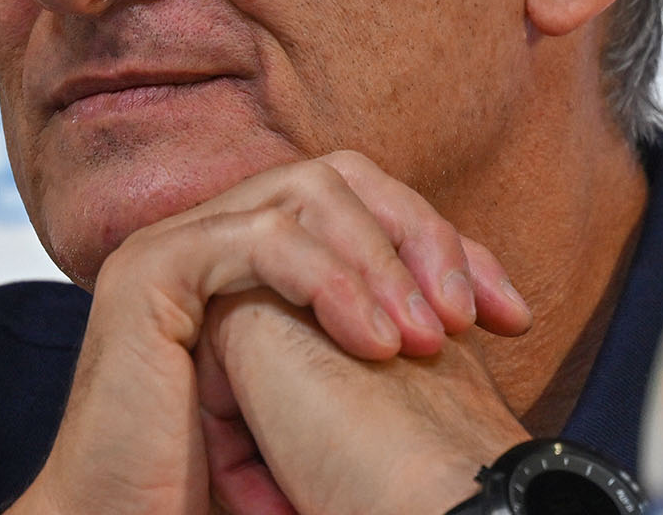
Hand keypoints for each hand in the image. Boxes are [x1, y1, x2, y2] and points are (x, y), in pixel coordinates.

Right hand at [5, 150, 532, 514]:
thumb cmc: (225, 485)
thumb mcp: (331, 400)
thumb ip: (379, 342)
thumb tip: (485, 316)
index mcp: (261, 253)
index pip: (371, 206)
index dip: (450, 248)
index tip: (512, 318)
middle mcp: (219, 231)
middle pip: (344, 179)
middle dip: (425, 238)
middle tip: (471, 319)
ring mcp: (178, 242)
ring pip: (307, 194)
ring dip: (383, 261)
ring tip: (425, 339)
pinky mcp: (150, 269)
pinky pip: (258, 238)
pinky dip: (328, 279)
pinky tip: (373, 341)